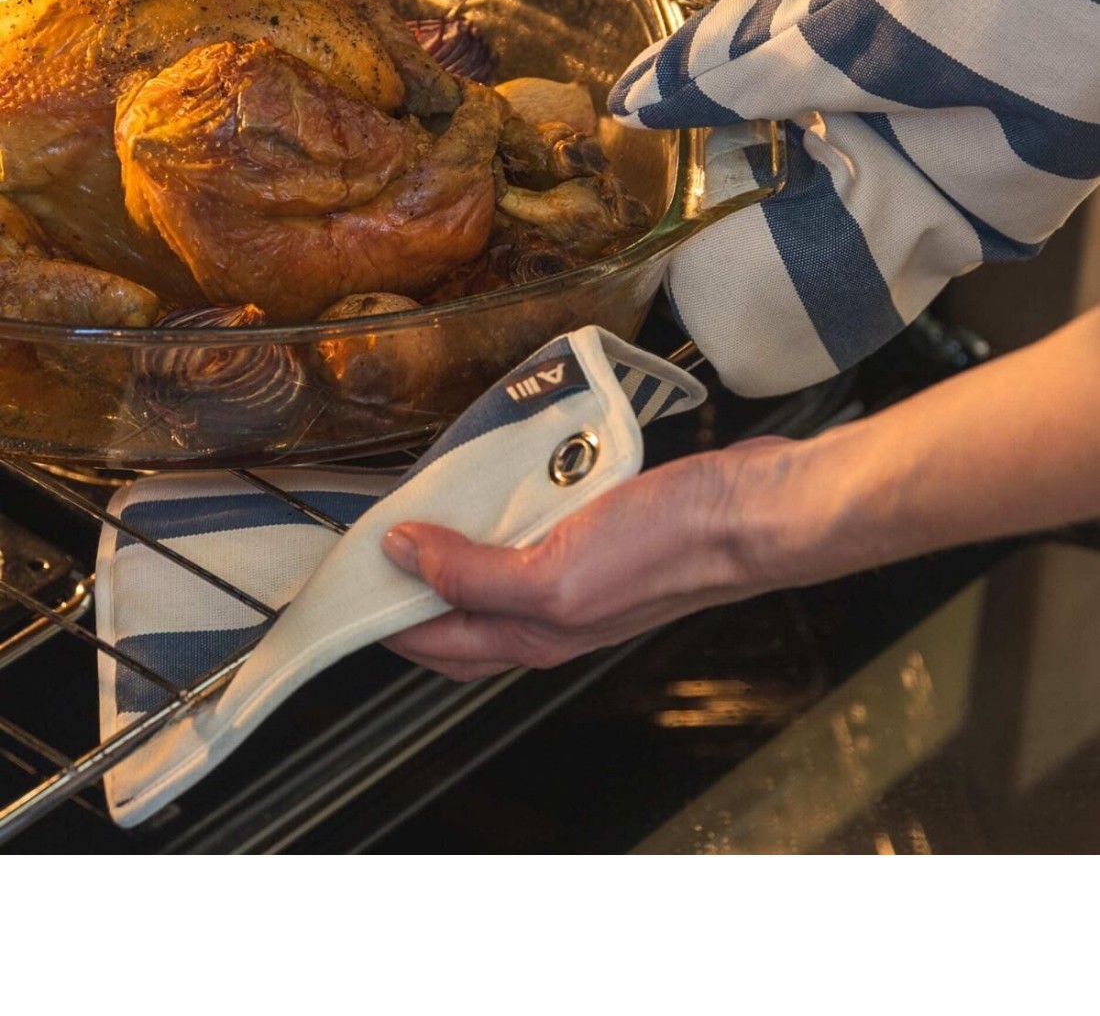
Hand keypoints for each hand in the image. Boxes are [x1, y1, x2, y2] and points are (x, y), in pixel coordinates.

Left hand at [380, 437, 798, 680]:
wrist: (746, 514)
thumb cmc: (667, 552)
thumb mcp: (553, 573)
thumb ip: (472, 574)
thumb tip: (402, 556)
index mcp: (531, 634)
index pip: (430, 639)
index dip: (381, 614)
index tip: (346, 574)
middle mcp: (550, 611)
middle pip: (457, 606)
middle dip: (412, 576)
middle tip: (382, 527)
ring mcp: (576, 570)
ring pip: (495, 558)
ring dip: (461, 530)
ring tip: (436, 491)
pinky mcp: (600, 530)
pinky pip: (535, 521)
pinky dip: (508, 501)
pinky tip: (505, 470)